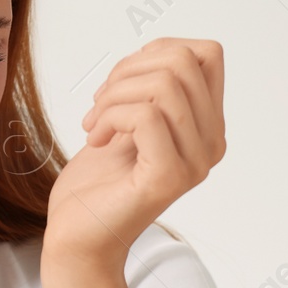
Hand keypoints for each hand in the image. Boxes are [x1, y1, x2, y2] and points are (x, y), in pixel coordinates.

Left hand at [45, 38, 227, 268]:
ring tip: (94, 124)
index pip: (207, 54)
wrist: (77, 237)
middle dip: (128, 70)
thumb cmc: (96, 183)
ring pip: (164, 85)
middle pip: (183, 62)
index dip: (158, 50)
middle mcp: (210, 144)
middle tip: (99, 105)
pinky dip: (110, 117)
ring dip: (113, 96)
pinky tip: (95, 140)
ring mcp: (194, 162)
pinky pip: (146, 116)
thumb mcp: (127, 121)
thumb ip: (151, 88)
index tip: (121, 82)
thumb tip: (158, 51)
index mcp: (206, 127)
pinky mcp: (168, 177)